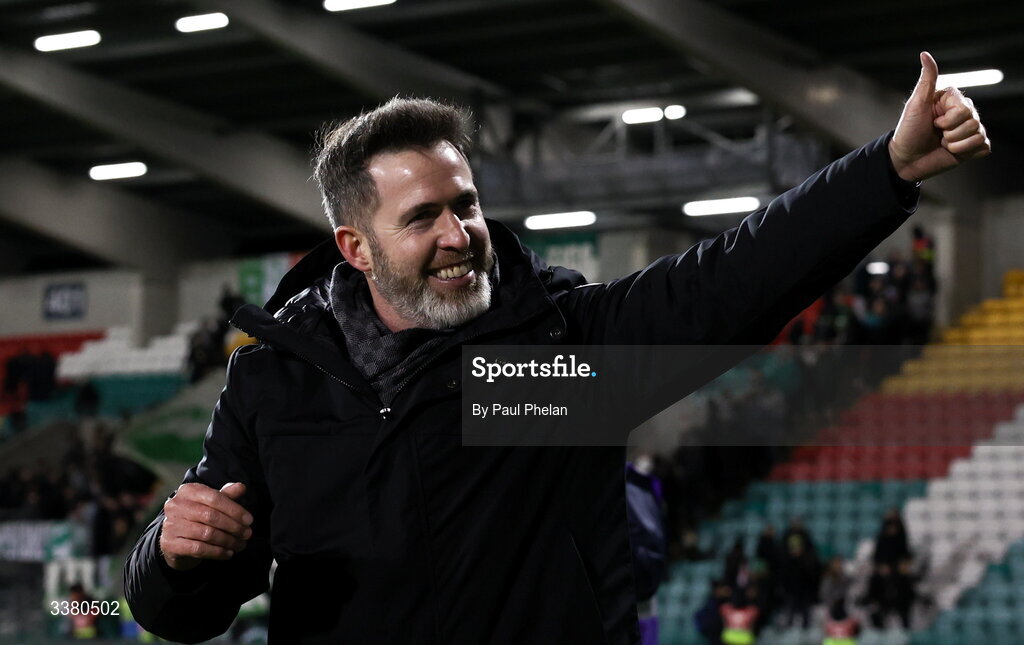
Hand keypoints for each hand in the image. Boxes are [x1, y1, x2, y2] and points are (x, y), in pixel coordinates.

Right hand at [159, 482, 253, 570]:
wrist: (175, 539)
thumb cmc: (198, 517)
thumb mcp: (211, 503)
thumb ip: (226, 495)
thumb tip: (241, 487)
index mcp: (188, 491)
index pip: (215, 498)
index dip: (234, 510)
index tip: (249, 520)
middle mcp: (176, 506)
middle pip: (211, 516)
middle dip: (233, 526)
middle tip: (247, 534)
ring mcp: (170, 525)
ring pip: (206, 534)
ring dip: (228, 541)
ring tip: (240, 544)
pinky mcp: (170, 544)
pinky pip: (199, 549)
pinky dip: (217, 552)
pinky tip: (228, 553)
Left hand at [888, 51, 991, 181]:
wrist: (906, 159)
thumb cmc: (908, 131)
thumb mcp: (916, 104)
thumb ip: (926, 80)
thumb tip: (924, 54)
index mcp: (952, 99)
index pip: (965, 109)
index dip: (947, 120)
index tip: (932, 121)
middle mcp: (964, 112)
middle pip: (973, 122)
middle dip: (951, 133)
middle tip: (937, 134)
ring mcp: (969, 129)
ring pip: (979, 134)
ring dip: (956, 144)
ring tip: (942, 143)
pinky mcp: (972, 146)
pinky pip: (983, 146)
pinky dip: (967, 151)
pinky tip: (953, 151)